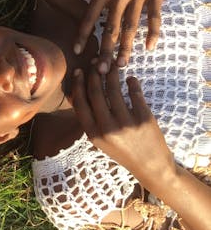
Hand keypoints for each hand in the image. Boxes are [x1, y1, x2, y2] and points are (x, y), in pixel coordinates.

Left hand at [57, 0, 166, 71]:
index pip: (90, 16)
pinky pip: (154, 16)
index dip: (83, 34)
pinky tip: (149, 47)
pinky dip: (152, 32)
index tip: (78, 50)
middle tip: (102, 69)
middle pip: (111, 27)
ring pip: (131, 26)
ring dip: (127, 46)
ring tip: (122, 64)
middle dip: (106, 49)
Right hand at [72, 67, 176, 187]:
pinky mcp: (144, 118)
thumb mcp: (101, 140)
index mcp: (94, 134)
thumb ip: (91, 119)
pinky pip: (135, 94)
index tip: (79, 71)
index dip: (78, 84)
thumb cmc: (123, 151)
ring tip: (112, 66)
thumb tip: (77, 92)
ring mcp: (127, 123)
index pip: (81, 103)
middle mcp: (108, 128)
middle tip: (95, 63)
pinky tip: (131, 79)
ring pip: (114, 90)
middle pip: (96, 93)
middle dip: (93, 74)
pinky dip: (132, 83)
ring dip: (112, 74)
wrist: (151, 166)